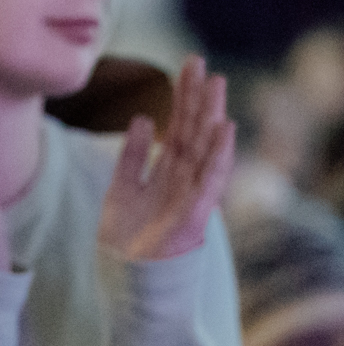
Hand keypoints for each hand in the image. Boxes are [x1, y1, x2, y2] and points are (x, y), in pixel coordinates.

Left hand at [99, 54, 234, 262]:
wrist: (131, 284)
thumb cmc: (130, 241)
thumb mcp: (122, 191)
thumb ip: (132, 156)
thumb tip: (143, 118)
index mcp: (167, 174)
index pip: (178, 127)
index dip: (182, 97)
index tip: (186, 66)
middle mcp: (183, 182)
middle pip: (192, 132)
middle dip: (196, 97)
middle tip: (199, 61)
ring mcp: (190, 199)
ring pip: (204, 151)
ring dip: (211, 116)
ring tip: (216, 84)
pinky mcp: (192, 219)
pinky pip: (208, 183)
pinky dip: (218, 155)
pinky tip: (224, 129)